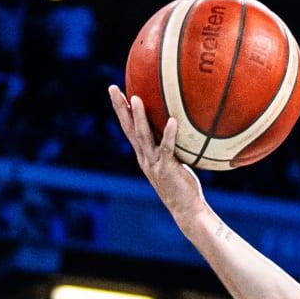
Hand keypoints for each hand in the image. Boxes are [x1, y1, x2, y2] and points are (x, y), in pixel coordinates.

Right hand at [108, 86, 205, 224]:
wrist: (186, 210)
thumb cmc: (184, 186)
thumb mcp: (175, 163)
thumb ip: (174, 147)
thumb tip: (183, 127)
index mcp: (144, 155)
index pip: (129, 129)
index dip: (121, 111)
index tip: (117, 93)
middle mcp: (144, 157)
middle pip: (128, 129)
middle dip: (119, 108)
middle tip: (112, 88)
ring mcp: (154, 163)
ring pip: (142, 136)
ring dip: (138, 117)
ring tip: (135, 98)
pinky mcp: (167, 169)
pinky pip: (167, 149)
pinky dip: (169, 134)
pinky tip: (172, 121)